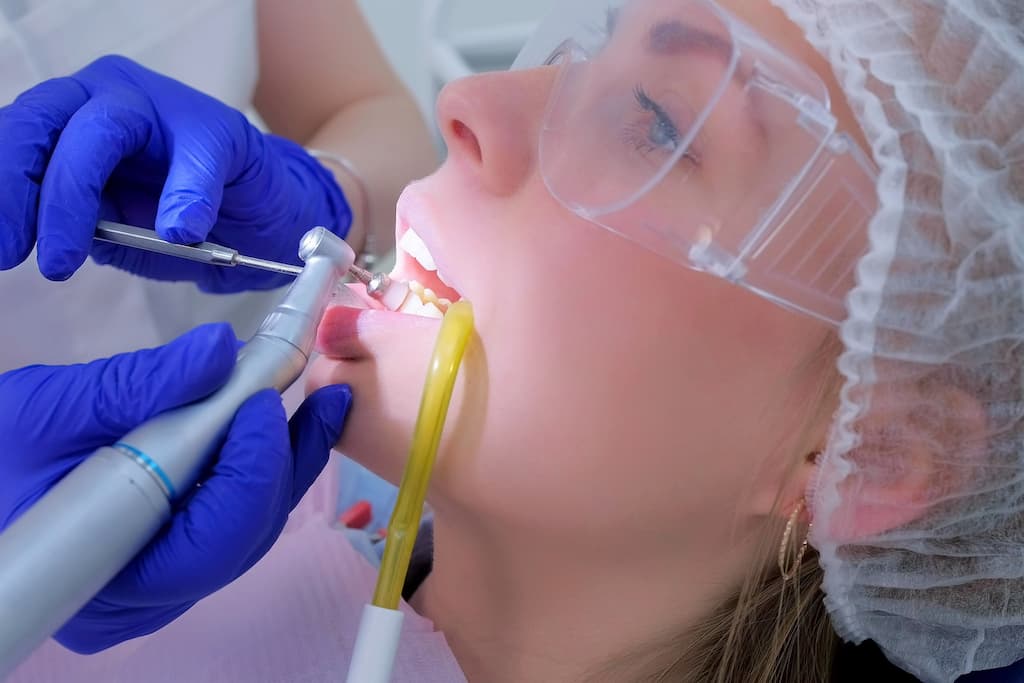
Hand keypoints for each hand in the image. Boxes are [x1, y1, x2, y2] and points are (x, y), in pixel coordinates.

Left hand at [0, 55, 350, 291]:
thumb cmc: (189, 226)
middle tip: (15, 250)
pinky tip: (180, 232)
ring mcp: (160, 106)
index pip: (15, 143)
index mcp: (68, 124)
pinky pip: (192, 160)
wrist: (269, 225)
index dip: (0, 190)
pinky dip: (184, 199)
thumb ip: (82, 228)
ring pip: (100, 131)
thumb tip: (39, 240)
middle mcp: (103, 100)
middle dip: (20, 189)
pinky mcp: (218, 129)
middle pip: (42, 126)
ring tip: (68, 257)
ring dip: (76, 196)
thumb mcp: (117, 233)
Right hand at [0, 324, 351, 651]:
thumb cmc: (2, 460)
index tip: (259, 403)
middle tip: (319, 395)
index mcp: (110, 584)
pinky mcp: (186, 549)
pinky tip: (283, 422)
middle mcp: (153, 597)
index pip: (210, 544)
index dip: (248, 475)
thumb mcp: (51, 413)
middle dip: (285, 459)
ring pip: (254, 523)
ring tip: (319, 401)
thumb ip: (135, 387)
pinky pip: (241, 512)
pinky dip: (265, 464)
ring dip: (288, 458)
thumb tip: (218, 352)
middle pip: (248, 534)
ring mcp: (174, 578)